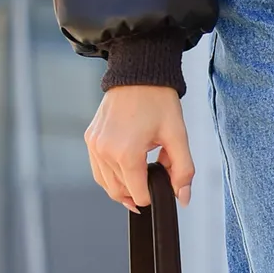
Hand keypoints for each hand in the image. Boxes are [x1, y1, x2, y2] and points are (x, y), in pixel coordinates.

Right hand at [84, 86, 194, 211]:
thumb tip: (183, 198)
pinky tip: (127, 170)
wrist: (139, 74)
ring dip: (124, 187)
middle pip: (121, 193)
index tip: (164, 182)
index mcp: (126, 153)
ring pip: (107, 185)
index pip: (139, 195)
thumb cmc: (158, 101)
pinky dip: (111, 176)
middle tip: (156, 179)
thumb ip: (183, 170)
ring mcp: (94, 146)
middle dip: (140, 191)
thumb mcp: (178, 136)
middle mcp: (105, 152)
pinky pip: (98, 170)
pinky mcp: (91, 140)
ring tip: (142, 177)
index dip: (155, 194)